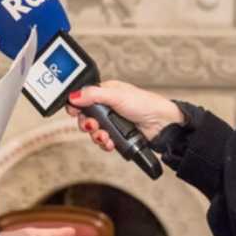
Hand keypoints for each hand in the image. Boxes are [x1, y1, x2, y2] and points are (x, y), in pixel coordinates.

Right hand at [65, 80, 183, 149]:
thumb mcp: (116, 96)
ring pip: (94, 131)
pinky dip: (105, 144)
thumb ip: (93, 95)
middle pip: (85, 117)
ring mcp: (112, 121)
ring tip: (105, 136)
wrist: (162, 124)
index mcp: (106, 92)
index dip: (76, 106)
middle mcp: (107, 106)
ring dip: (97, 136)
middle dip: (87, 124)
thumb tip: (74, 96)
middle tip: (94, 125)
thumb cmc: (145, 104)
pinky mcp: (117, 135)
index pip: (83, 98)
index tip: (74, 112)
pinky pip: (103, 141)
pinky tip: (111, 143)